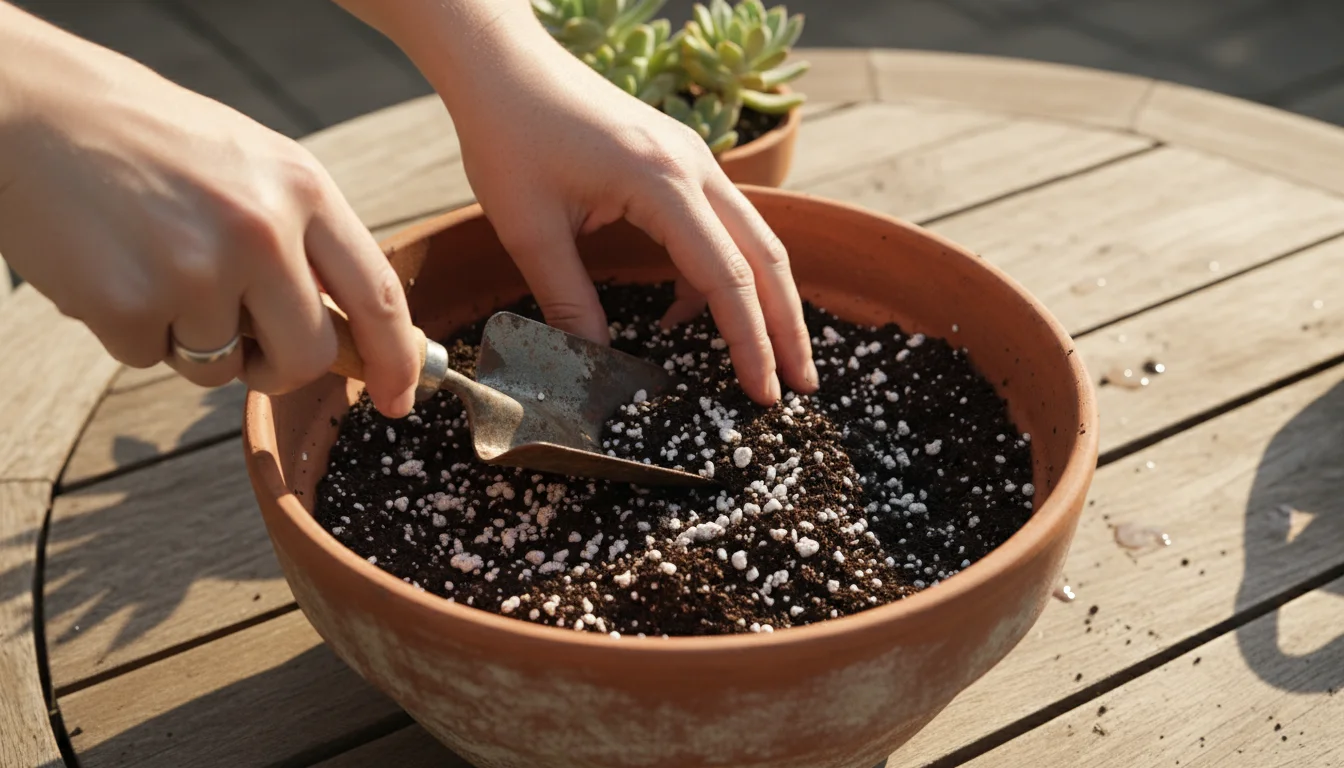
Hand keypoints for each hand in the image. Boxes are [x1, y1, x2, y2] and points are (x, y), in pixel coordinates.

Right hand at [0, 4, 419, 417]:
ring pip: (223, 367)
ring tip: (155, 264)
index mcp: (303, 188)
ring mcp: (196, 269)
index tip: (399, 397)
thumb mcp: (254, 165)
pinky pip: (152, 357)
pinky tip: (111, 265)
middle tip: (246, 346)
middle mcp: (262, 229)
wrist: (31, 109)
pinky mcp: (131, 304)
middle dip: (280, 368)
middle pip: (309, 354)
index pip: (377, 293)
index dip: (397, 359)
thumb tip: (351, 331)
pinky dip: (133, 329)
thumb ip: (306, 239)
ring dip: (193, 340)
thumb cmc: (149, 140)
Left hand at [339, 0, 817, 405]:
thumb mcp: (529, 229)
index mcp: (663, 182)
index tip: (764, 392)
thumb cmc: (509, 134)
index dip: (749, 341)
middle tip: (801, 385)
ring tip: (766, 357)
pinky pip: (723, 221)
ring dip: (766, 298)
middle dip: (788, 326)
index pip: (726, 275)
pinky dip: (722, 270)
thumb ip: (568, 301)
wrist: (504, 64)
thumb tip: (597, 366)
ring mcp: (694, 157)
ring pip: (754, 236)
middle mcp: (695, 166)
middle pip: (766, 255)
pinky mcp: (681, 158)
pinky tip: (688, 310)